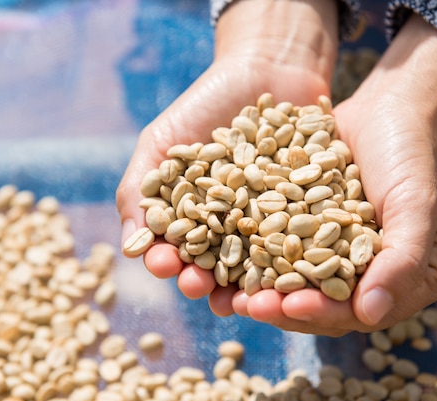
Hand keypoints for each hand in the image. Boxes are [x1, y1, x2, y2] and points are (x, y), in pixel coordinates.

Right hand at [116, 0, 339, 311]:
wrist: (268, 69)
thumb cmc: (205, 104)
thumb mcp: (161, 141)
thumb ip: (139, 190)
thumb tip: (128, 247)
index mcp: (192, 218)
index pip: (174, 250)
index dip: (167, 262)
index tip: (165, 264)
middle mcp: (229, 229)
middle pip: (214, 267)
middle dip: (204, 281)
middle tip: (199, 285)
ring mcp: (269, 225)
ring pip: (257, 268)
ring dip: (247, 288)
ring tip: (243, 297)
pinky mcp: (308, 216)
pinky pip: (302, 245)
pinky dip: (296, 262)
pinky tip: (290, 274)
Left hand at [231, 14, 436, 334]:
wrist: (385, 106)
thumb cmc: (409, 154)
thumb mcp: (415, 205)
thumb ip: (403, 261)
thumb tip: (370, 314)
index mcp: (402, 280)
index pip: (358, 311)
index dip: (323, 312)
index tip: (290, 306)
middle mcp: (366, 274)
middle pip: (320, 304)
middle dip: (283, 307)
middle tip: (248, 306)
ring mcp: (332, 253)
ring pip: (294, 283)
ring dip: (261, 290)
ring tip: (228, 295)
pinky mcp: (304, 231)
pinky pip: (276, 250)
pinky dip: (252, 256)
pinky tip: (223, 257)